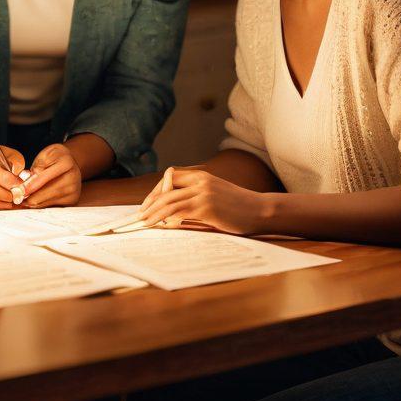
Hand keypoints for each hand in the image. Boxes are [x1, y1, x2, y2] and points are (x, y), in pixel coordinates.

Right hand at [0, 144, 25, 209]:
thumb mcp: (8, 154)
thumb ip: (17, 164)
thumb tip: (20, 183)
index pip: (3, 177)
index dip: (16, 183)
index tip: (23, 185)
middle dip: (12, 194)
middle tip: (20, 193)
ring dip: (6, 201)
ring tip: (13, 196)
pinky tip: (4, 201)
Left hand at [22, 143, 81, 206]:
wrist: (72, 163)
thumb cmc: (55, 158)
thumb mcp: (45, 155)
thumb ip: (37, 167)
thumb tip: (28, 181)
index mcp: (66, 163)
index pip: (44, 178)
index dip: (29, 185)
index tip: (18, 191)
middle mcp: (73, 179)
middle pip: (45, 194)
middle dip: (28, 196)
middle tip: (16, 197)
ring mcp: (73, 191)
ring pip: (46, 202)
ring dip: (32, 201)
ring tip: (23, 197)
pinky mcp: (72, 201)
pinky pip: (50, 206)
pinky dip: (40, 203)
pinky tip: (33, 198)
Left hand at [138, 168, 270, 234]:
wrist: (260, 211)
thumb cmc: (239, 207)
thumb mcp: (215, 195)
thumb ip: (196, 198)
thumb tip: (173, 213)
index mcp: (201, 175)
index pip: (170, 177)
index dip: (156, 191)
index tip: (148, 204)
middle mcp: (200, 181)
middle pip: (166, 188)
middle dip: (150, 202)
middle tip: (140, 215)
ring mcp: (203, 193)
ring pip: (170, 200)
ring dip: (153, 211)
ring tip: (144, 222)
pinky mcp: (207, 207)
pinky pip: (179, 211)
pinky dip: (167, 217)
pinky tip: (161, 225)